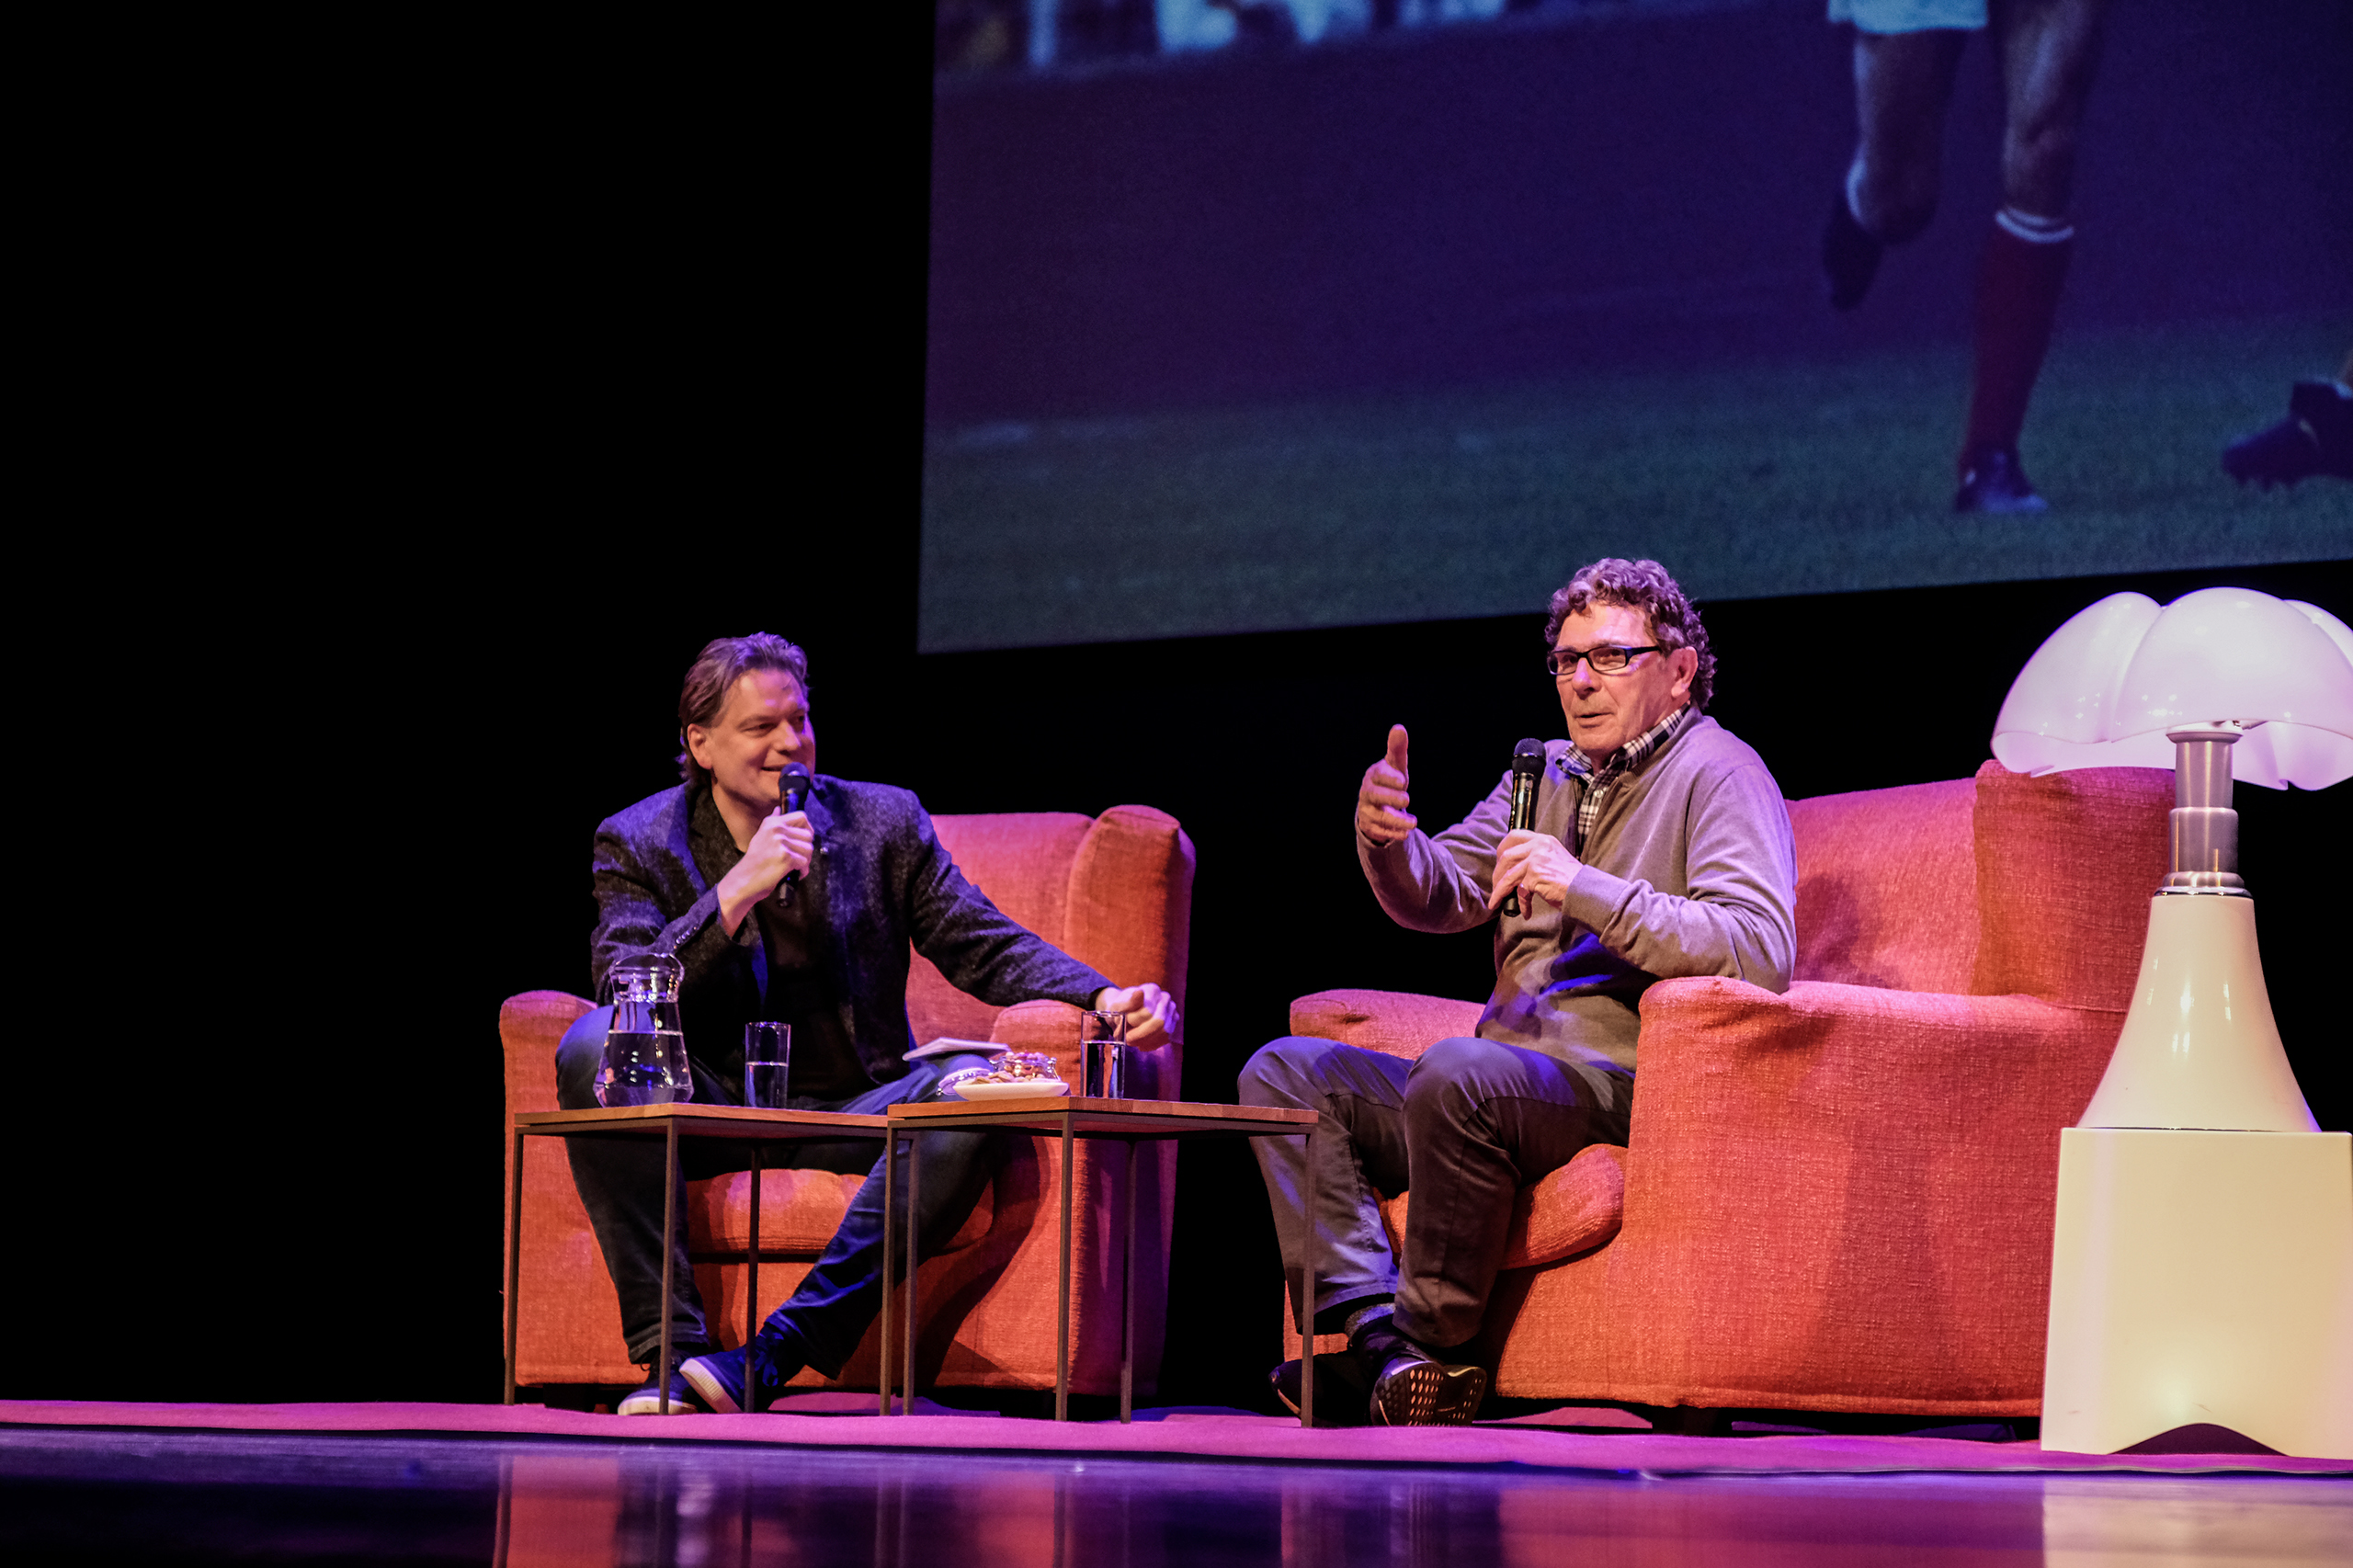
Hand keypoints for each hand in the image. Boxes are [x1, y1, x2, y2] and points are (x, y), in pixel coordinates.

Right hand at [716, 808, 814, 931]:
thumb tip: (778, 809)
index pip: (802, 817)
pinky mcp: (785, 857)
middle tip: (797, 858)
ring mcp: (781, 843)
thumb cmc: (754, 861)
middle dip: (805, 849)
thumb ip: (772, 822)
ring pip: (809, 849)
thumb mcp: (760, 836)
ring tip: (793, 866)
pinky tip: (791, 873)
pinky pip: (805, 862)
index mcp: (772, 823)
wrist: (743, 880)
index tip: (803, 840)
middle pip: (808, 835)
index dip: (807, 828)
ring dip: (804, 860)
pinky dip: (801, 871)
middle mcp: (777, 830)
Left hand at [1094, 983, 1180, 1047]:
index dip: (1136, 1023)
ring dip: (1147, 1040)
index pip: (1148, 1011)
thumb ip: (1127, 1004)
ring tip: (1134, 1042)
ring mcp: (1171, 1011)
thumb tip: (1139, 993)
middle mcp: (1164, 999)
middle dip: (1142, 1035)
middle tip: (1129, 1040)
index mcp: (1152, 990)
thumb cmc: (1121, 1009)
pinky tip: (1142, 1044)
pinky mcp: (1172, 1023)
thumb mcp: (1117, 1006)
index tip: (1124, 1030)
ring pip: (1164, 1031)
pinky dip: (1152, 1044)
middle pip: (1159, 1022)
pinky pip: (1166, 1037)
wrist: (1126, 1012)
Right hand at [1356, 724, 1416, 846]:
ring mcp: (1367, 810)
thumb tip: (1399, 728)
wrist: (1375, 803)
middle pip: (1375, 795)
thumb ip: (1397, 749)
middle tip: (1407, 799)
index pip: (1378, 775)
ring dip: (1396, 820)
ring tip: (1414, 823)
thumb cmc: (1389, 780)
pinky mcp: (1370, 826)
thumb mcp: (1395, 765)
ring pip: (1379, 816)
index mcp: (1373, 775)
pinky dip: (1393, 833)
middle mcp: (1367, 792)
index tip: (1403, 780)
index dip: (1389, 778)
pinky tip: (1406, 833)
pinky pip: (1380, 831)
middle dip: (1391, 798)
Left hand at [1487, 828, 1580, 913]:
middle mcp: (1539, 846)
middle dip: (1497, 874)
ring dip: (1500, 891)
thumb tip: (1513, 869)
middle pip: (1506, 856)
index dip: (1502, 848)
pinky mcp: (1536, 876)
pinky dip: (1521, 904)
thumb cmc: (1571, 880)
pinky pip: (1520, 892)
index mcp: (1543, 840)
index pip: (1515, 835)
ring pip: (1508, 876)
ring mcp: (1537, 860)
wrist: (1587, 890)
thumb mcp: (1554, 858)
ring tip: (1497, 902)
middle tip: (1496, 886)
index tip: (1498, 862)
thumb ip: (1536, 857)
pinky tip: (1525, 912)